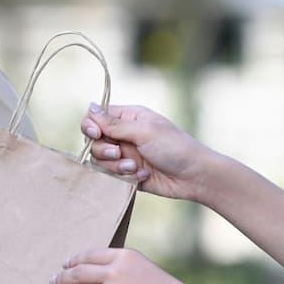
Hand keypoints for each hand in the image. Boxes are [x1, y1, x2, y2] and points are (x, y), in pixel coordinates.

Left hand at [50, 249, 191, 283]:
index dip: (75, 260)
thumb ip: (126, 271)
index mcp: (125, 257)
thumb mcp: (148, 271)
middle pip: (78, 272)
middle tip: (54, 282)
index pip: (91, 254)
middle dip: (63, 277)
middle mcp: (115, 272)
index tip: (67, 264)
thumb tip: (105, 281)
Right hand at [81, 104, 218, 201]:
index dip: (90, 126)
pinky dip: (125, 177)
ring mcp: (125, 155)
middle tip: (118, 152)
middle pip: (94, 141)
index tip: (96, 134)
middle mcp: (124, 135)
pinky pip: (111, 176)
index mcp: (128, 118)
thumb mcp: (144, 131)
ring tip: (135, 168)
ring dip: (116, 165)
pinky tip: (142, 176)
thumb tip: (89, 106)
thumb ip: (114, 123)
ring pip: (101, 161)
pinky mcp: (127, 173)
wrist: (194, 176)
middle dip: (104, 150)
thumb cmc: (174, 147)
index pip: (95, 117)